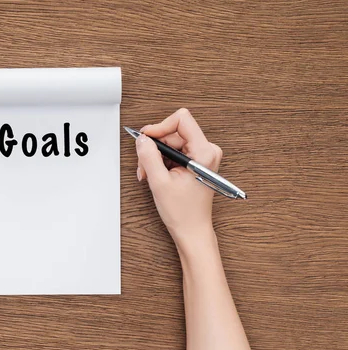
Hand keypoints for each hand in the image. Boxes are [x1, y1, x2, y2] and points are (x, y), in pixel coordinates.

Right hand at [136, 108, 222, 258]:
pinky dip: (162, 162)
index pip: (181, 119)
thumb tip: (142, 139)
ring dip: (156, 157)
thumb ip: (148, 156)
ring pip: (171, 142)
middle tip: (145, 166)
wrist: (192, 230)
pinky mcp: (197, 162)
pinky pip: (175, 152)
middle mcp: (207, 151)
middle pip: (173, 132)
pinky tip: (157, 175)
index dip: (160, 126)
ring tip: (150, 175)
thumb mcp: (159, 182)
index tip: (146, 138)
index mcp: (204, 152)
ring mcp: (203, 156)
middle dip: (155, 148)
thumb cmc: (183, 212)